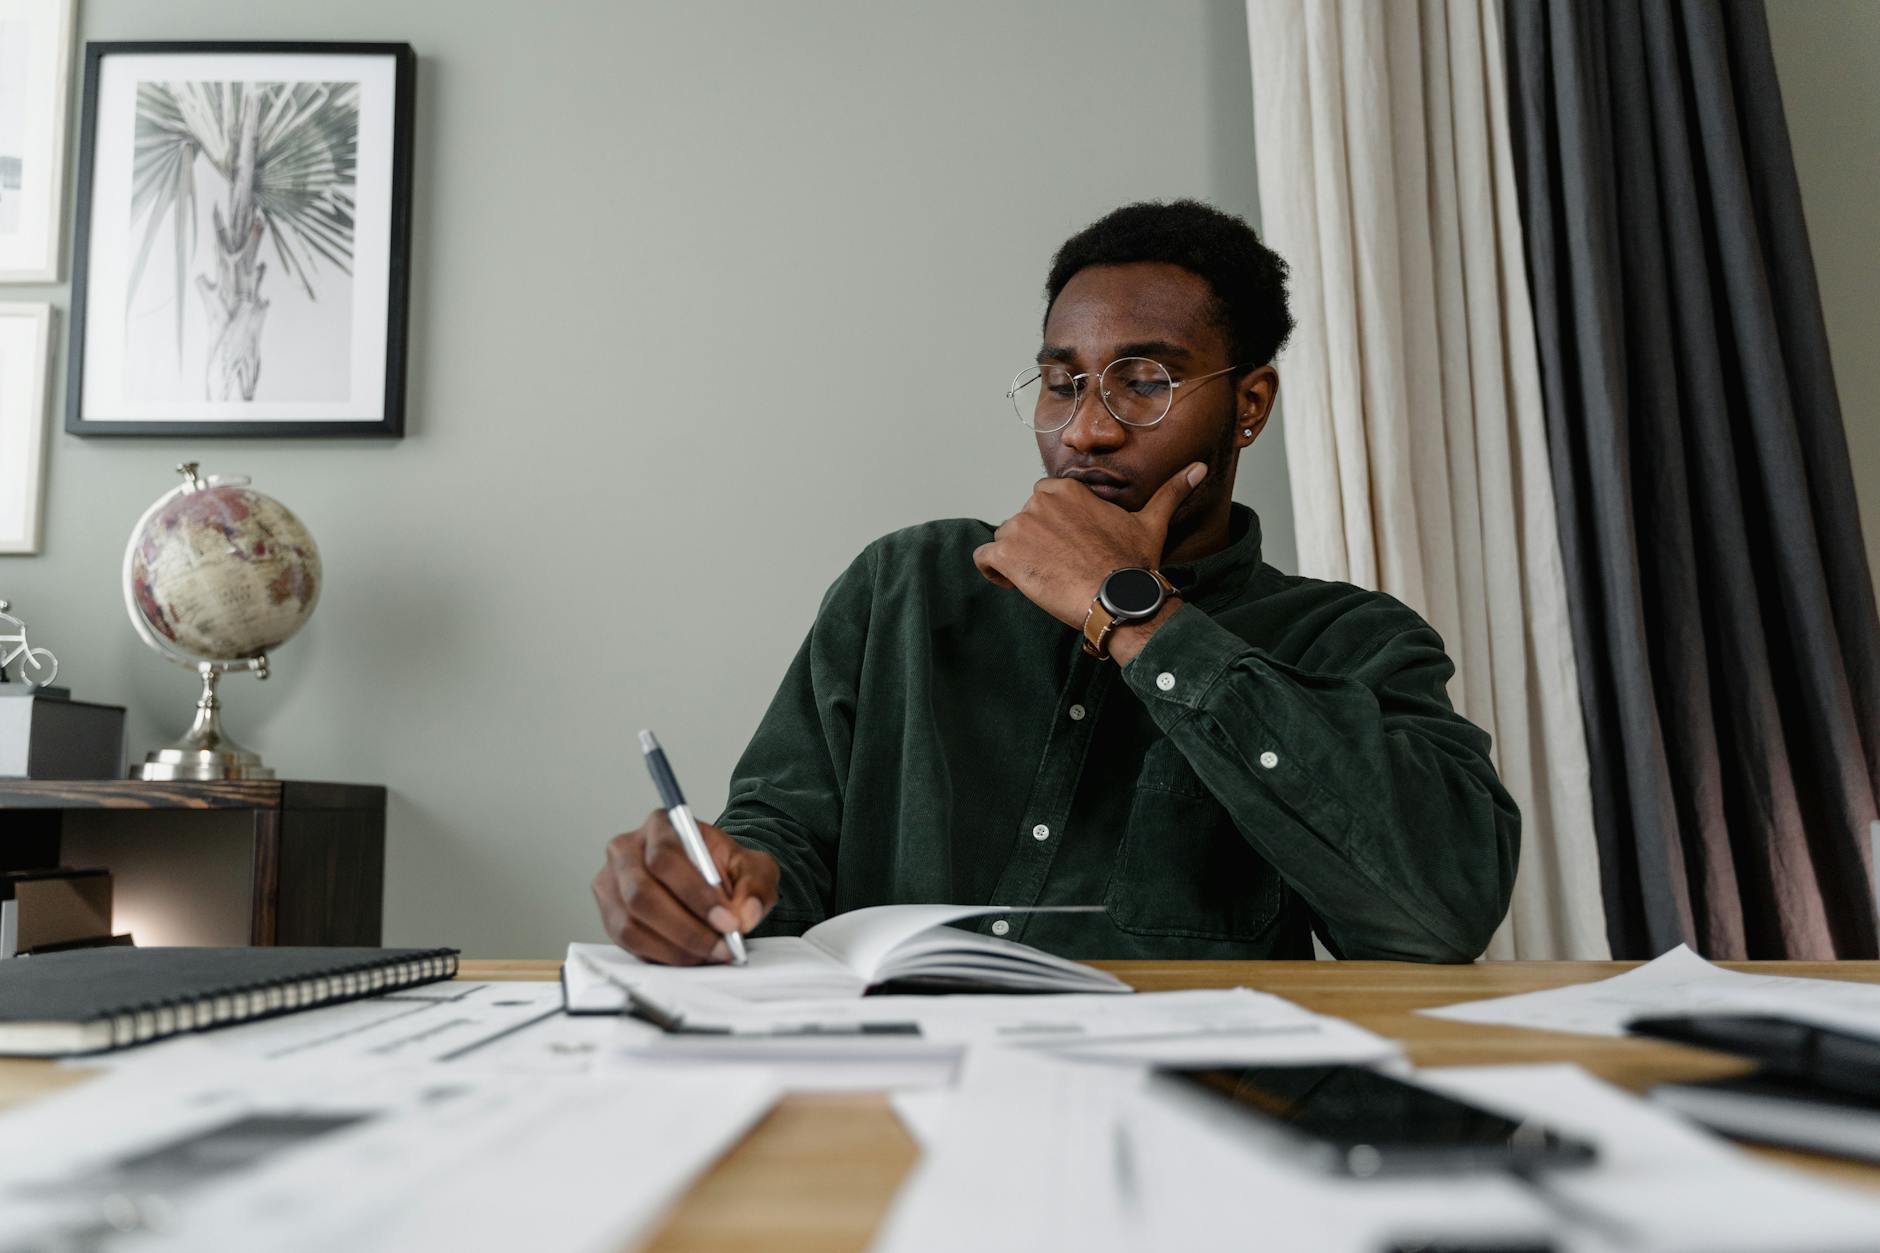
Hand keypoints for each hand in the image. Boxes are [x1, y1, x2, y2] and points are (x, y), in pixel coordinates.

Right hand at [592, 810, 779, 963]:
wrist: (711, 881)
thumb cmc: (725, 869)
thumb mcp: (753, 868)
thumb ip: (755, 886)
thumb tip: (744, 915)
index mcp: (660, 826)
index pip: (665, 857)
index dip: (695, 893)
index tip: (727, 921)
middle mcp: (626, 850)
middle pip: (641, 894)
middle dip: (686, 928)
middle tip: (721, 946)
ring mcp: (611, 884)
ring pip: (631, 923)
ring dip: (675, 947)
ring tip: (710, 953)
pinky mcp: (609, 914)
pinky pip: (627, 942)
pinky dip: (662, 955)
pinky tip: (690, 956)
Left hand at [972, 462, 1206, 628]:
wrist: (1118, 598)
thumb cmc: (1133, 563)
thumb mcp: (1152, 522)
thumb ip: (1171, 491)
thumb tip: (1200, 468)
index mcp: (1065, 489)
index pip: (1043, 501)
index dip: (1052, 526)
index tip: (1068, 548)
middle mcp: (1038, 501)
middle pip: (1023, 522)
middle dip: (1036, 544)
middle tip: (1061, 568)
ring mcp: (1019, 526)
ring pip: (1006, 541)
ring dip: (1018, 560)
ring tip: (1046, 579)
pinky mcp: (1006, 554)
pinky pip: (984, 559)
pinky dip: (994, 572)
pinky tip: (1018, 584)